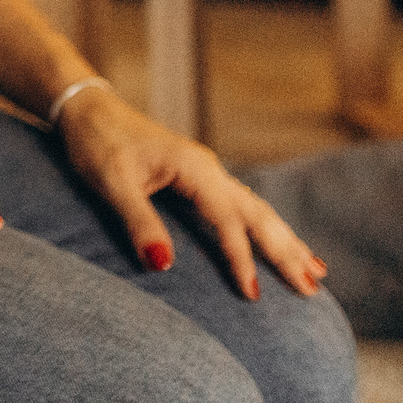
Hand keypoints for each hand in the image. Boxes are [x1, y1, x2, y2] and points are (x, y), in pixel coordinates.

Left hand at [54, 85, 326, 298]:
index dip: (241, 258)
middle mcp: (208, 169)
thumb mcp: (111, 182)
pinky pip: (241, 206)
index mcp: (193, 167)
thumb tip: (163, 265)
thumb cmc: (97, 141)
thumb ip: (139, 221)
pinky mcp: (197, 178)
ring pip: (256, 209)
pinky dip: (264, 227)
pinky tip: (278, 241)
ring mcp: (205, 173)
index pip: (227, 219)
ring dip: (284, 240)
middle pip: (257, 213)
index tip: (253, 294)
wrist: (87, 108)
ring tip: (315, 271)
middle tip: (312, 288)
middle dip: (286, 251)